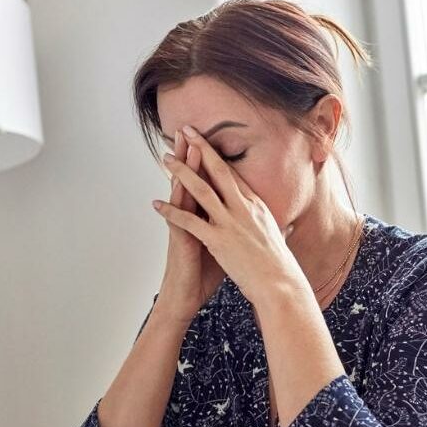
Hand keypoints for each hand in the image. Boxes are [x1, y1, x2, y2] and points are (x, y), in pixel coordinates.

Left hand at [152, 125, 304, 305]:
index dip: (219, 156)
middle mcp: (244, 208)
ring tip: (166, 158)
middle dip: (201, 148)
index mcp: (256, 206)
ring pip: (201, 190)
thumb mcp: (279, 239)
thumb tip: (287, 225)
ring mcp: (231, 223)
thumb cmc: (279, 266)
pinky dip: (171, 211)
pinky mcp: (218, 240)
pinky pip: (189, 222)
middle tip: (186, 130)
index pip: (234, 175)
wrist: (280, 286)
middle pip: (219, 171)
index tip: (207, 141)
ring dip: (181, 172)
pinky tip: (156, 204)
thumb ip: (278, 228)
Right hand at [153, 129, 225, 323]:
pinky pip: (176, 218)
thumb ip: (233, 231)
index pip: (209, 182)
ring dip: (183, 171)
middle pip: (194, 179)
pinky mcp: (179, 241)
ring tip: (181, 148)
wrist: (185, 297)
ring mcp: (184, 227)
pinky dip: (174, 204)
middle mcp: (193, 217)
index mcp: (207, 216)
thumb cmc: (204, 274)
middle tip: (189, 130)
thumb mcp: (224, 247)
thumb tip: (253, 222)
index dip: (210, 161)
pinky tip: (173, 189)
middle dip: (193, 155)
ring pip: (182, 193)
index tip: (213, 140)